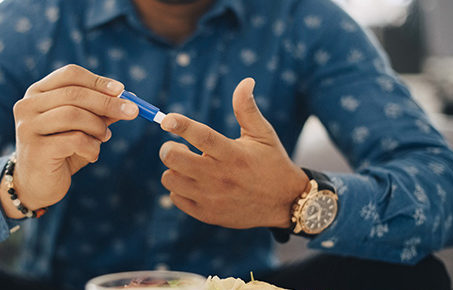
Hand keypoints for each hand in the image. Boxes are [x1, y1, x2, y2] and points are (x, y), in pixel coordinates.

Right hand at [0, 64, 138, 217]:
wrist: (37, 185)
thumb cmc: (61, 151)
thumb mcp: (82, 127)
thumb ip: (99, 112)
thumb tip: (128, 99)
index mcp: (37, 93)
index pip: (70, 74)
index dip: (98, 81)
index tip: (122, 90)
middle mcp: (28, 106)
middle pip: (74, 94)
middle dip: (107, 102)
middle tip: (132, 111)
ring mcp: (28, 127)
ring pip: (73, 114)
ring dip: (97, 127)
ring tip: (104, 138)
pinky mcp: (36, 149)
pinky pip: (74, 139)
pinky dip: (91, 146)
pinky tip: (92, 154)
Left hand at [158, 78, 308, 228]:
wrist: (284, 203)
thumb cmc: (272, 163)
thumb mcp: (263, 134)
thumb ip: (247, 108)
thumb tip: (246, 80)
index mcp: (233, 154)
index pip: (202, 137)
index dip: (182, 126)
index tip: (167, 119)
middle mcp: (220, 176)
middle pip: (175, 159)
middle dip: (169, 148)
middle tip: (176, 147)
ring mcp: (211, 198)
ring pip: (170, 179)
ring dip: (173, 170)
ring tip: (187, 166)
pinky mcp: (207, 214)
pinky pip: (176, 198)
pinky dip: (179, 189)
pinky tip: (193, 183)